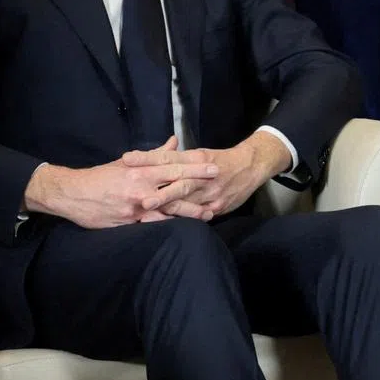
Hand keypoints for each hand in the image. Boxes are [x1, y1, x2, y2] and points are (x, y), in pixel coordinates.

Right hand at [24, 137, 219, 228]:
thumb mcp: (128, 162)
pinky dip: (169, 226)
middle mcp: (141, 189)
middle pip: (176, 190)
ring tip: (208, 215)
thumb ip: (155, 155)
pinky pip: (153, 225)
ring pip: (168, 211)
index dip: (196, 169)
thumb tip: (174, 142)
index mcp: (141, 172)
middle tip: (219, 193)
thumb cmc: (101, 176)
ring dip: (189, 213)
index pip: (174, 168)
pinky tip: (184, 230)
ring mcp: (136, 207)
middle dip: (199, 193)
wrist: (72, 193)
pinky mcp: (129, 222)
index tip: (214, 168)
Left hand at [123, 132, 290, 218]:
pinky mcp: (217, 207)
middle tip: (141, 199)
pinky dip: (184, 219)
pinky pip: (198, 215)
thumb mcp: (199, 154)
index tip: (126, 159)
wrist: (252, 166)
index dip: (148, 159)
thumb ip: (177, 157)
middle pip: (178, 184)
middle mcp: (203, 176)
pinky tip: (167, 225)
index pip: (168, 158)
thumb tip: (154, 154)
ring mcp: (211, 194)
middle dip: (159, 192)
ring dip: (167, 208)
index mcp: (196, 159)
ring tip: (149, 213)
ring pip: (187, 202)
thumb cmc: (221, 160)